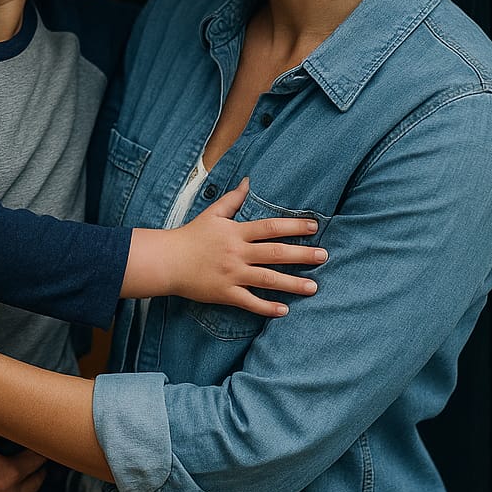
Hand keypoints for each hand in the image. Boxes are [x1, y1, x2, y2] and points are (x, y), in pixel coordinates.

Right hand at [133, 178, 327, 315]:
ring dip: (293, 284)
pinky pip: (250, 302)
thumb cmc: (191, 236)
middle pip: (275, 254)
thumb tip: (248, 181)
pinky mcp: (225, 293)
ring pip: (268, 279)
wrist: (167, 261)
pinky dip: (267, 307)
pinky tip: (284, 310)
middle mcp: (237, 253)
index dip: (293, 225)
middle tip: (324, 256)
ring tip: (314, 287)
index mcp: (236, 233)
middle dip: (302, 255)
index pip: (270, 227)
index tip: (314, 226)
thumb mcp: (212, 213)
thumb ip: (233, 199)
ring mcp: (232, 275)